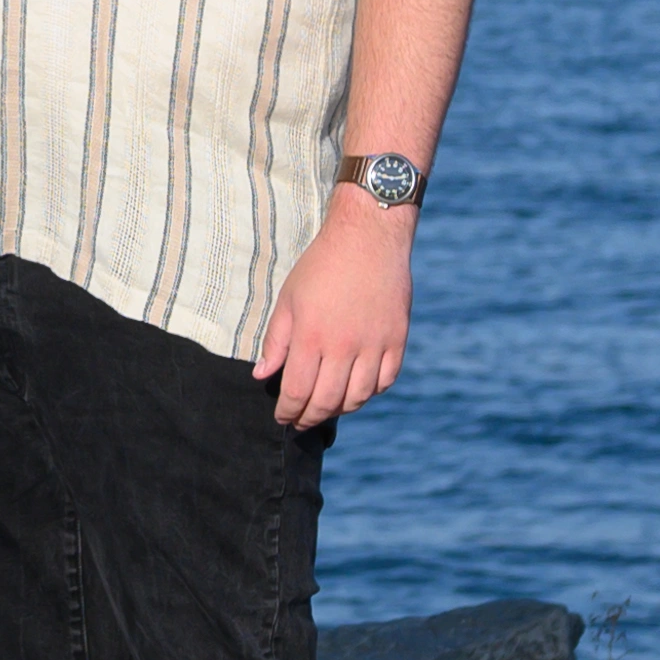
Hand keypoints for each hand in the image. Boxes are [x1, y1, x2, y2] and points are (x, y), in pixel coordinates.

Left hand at [254, 187, 416, 431]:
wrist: (368, 237)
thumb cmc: (321, 266)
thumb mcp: (289, 299)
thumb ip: (276, 341)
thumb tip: (262, 376)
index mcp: (312, 336)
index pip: (297, 391)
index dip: (288, 411)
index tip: (282, 418)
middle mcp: (344, 346)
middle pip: (327, 401)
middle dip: (309, 418)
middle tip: (301, 422)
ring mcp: (375, 344)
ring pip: (358, 397)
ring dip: (340, 410)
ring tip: (327, 408)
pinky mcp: (397, 339)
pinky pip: (385, 380)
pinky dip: (370, 392)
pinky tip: (357, 391)